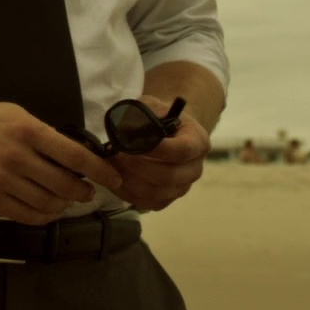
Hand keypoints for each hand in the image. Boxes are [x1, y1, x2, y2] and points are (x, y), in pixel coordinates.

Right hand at [0, 98, 125, 224]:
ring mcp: (1, 179)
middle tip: (87, 192)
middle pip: (65, 185)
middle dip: (83, 192)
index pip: (75, 156)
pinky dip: (43, 216)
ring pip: (48, 203)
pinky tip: (47, 210)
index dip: (101, 171)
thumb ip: (43, 134)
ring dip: (63, 206)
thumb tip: (75, 156)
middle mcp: (17, 155)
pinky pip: (26, 215)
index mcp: (28, 130)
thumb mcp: (15, 114)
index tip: (114, 178)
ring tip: (65, 202)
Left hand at [108, 97, 209, 211]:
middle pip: (168, 176)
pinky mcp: (167, 200)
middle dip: (137, 167)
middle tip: (115, 155)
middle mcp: (194, 169)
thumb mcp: (154, 107)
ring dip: (130, 181)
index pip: (182, 150)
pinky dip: (127, 193)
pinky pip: (147, 203)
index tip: (132, 143)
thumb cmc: (161, 117)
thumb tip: (123, 131)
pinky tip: (114, 179)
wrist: (169, 131)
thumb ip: (142, 115)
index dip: (158, 149)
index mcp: (198, 142)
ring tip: (111, 166)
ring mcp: (182, 187)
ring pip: (156, 193)